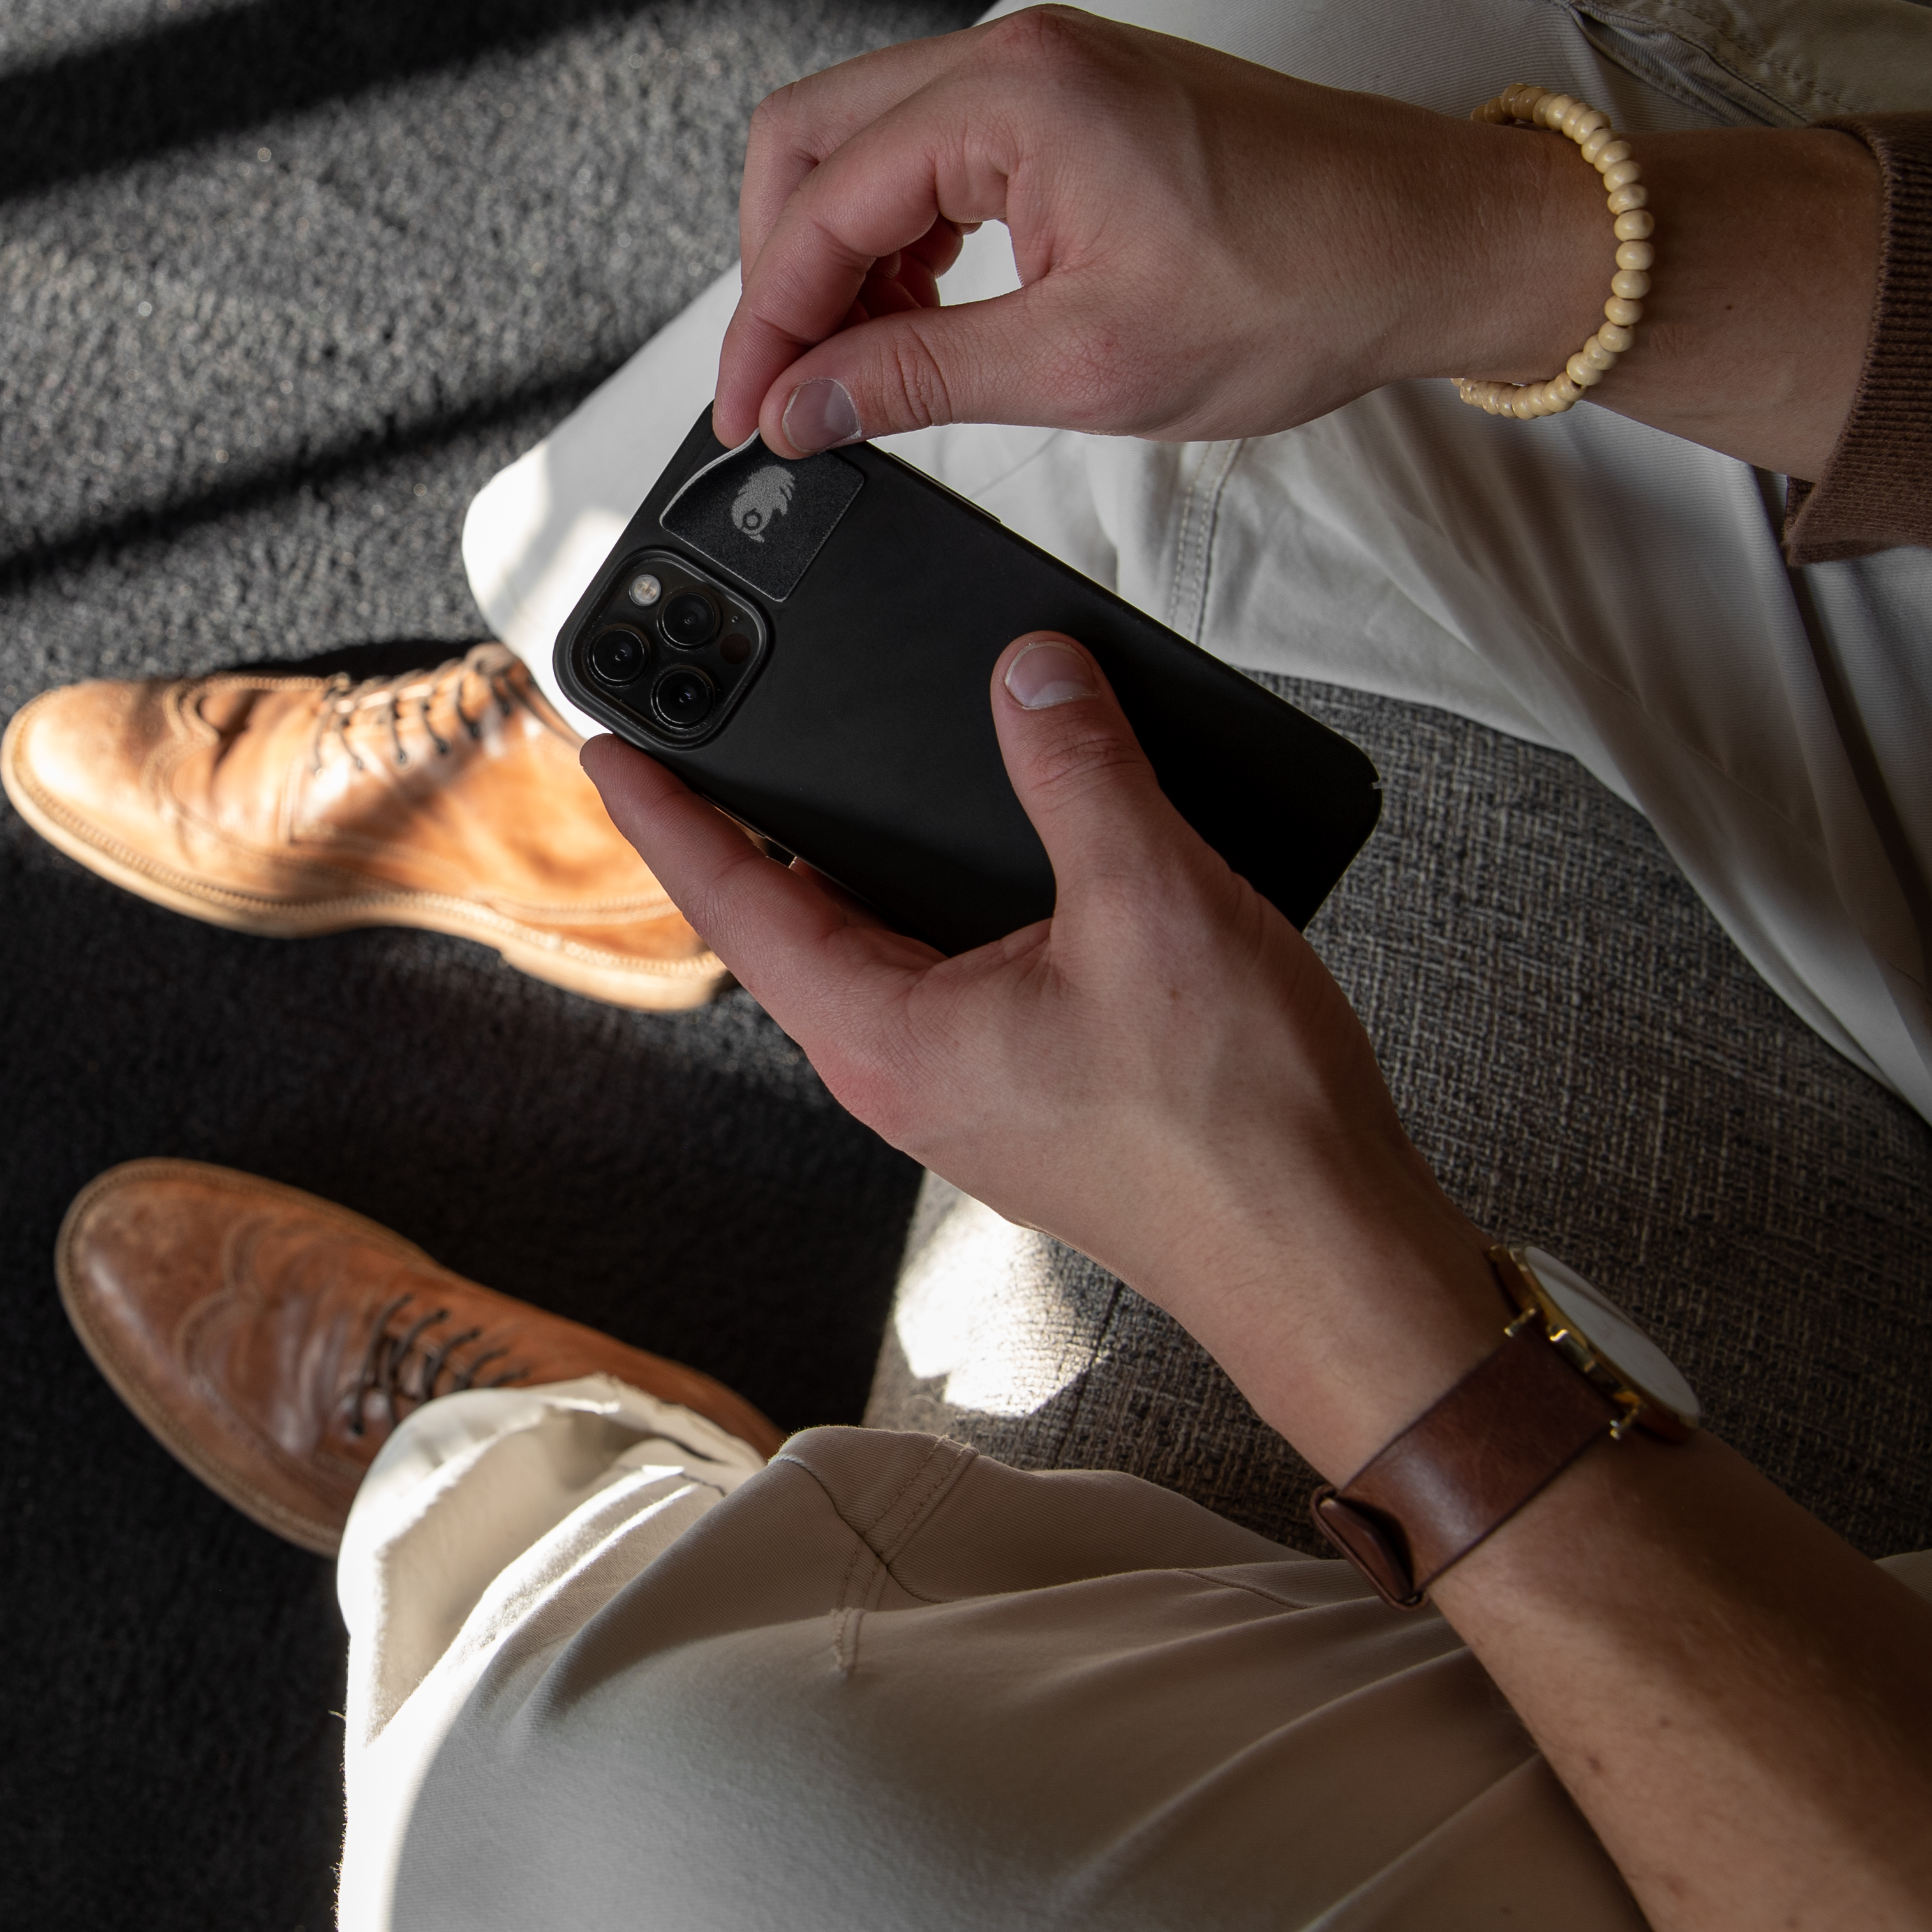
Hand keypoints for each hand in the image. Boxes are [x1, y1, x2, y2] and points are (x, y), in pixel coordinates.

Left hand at [591, 634, 1931, 1931]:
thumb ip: (1079, 771)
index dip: (667, 813)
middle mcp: (900, 1074)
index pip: (736, 901)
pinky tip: (984, 858)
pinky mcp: (1025, 1097)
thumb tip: (1030, 671)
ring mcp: (960, 1093)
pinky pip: (943, 978)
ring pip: (870, 953)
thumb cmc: (1238, 1120)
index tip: (605, 744)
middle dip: (746, 832)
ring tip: (828, 780)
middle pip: (790, 926)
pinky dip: (933, 906)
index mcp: (887, 1035)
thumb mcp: (1151, 900)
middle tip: (703, 741)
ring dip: (848, 869)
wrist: (1326, 1259)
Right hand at [715, 6, 1879, 478]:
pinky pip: (936, 150)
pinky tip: (921, 315)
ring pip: (867, 143)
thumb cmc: (1306, 282)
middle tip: (792, 385)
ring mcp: (1049, 69)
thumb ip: (916, 378)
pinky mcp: (1077, 99)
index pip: (819, 204)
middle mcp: (1019, 56)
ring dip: (841, 255)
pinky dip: (903, 236)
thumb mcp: (1084, 365)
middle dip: (780, 270)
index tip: (753, 415)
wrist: (1440, 244)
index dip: (768, 324)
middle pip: (811, 140)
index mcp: (1013, 97)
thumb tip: (803, 409)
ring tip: (860, 364)